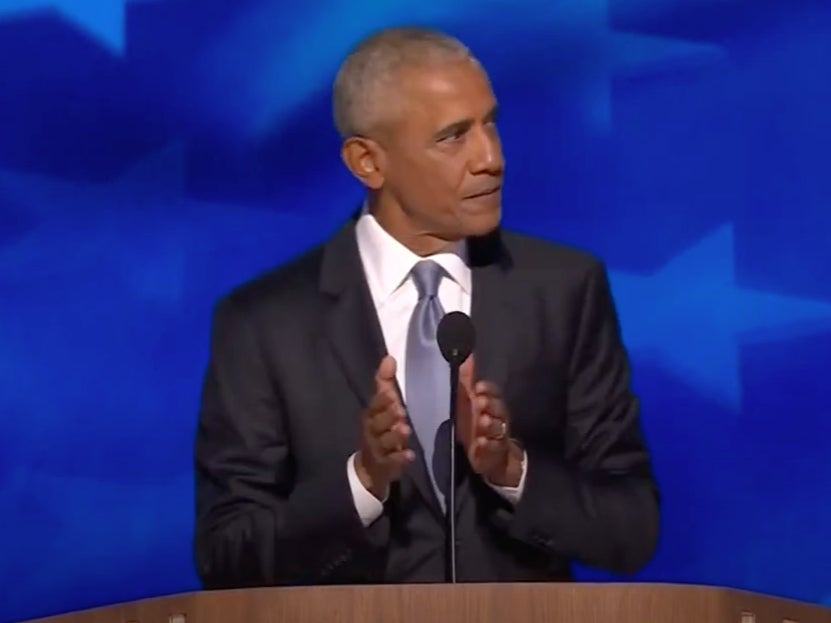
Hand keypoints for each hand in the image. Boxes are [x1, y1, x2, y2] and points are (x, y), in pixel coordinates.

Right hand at [355, 355, 414, 498]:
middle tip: (400, 411)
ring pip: (385, 441)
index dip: (381, 400)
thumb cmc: (381, 429)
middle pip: (378, 423)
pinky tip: (410, 455)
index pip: (374, 405)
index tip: (391, 393)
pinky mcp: (385, 465)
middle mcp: (372, 430)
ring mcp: (377, 449)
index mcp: (372, 415)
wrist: (370, 466)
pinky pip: (391, 462)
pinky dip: (400, 459)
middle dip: (388, 416)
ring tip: (406, 430)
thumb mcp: (382, 407)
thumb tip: (389, 357)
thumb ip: (385, 383)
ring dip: (395, 436)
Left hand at [457, 354, 522, 486]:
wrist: (487, 455)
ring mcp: (498, 436)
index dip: (488, 390)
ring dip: (490, 425)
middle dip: (491, 405)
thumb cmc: (475, 422)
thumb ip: (467, 378)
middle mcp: (497, 419)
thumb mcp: (468, 399)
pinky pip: (494, 449)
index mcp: (491, 404)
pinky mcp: (495, 453)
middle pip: (499, 410)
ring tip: (482, 422)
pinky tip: (481, 443)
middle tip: (481, 402)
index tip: (479, 388)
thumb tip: (468, 354)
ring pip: (498, 429)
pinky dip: (488, 446)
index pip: (494, 393)